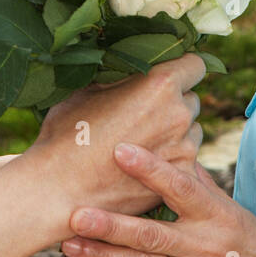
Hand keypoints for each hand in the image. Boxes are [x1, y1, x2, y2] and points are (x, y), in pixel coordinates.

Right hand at [24, 52, 204, 228]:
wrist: (60, 191)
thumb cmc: (66, 136)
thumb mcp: (87, 90)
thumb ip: (119, 77)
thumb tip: (128, 69)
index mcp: (159, 85)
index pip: (195, 65)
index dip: (182, 69)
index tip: (168, 77)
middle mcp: (179, 114)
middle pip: (191, 100)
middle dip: (174, 103)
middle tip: (145, 114)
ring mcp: (184, 148)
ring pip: (191, 132)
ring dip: (175, 133)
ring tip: (141, 143)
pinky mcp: (180, 177)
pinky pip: (185, 160)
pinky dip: (169, 160)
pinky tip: (143, 165)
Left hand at [56, 142, 255, 256]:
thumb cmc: (254, 249)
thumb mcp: (235, 212)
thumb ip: (201, 186)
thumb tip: (177, 151)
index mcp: (216, 216)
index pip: (180, 188)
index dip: (150, 169)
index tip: (119, 150)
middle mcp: (205, 248)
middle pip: (151, 235)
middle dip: (110, 225)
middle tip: (76, 214)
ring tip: (72, 245)